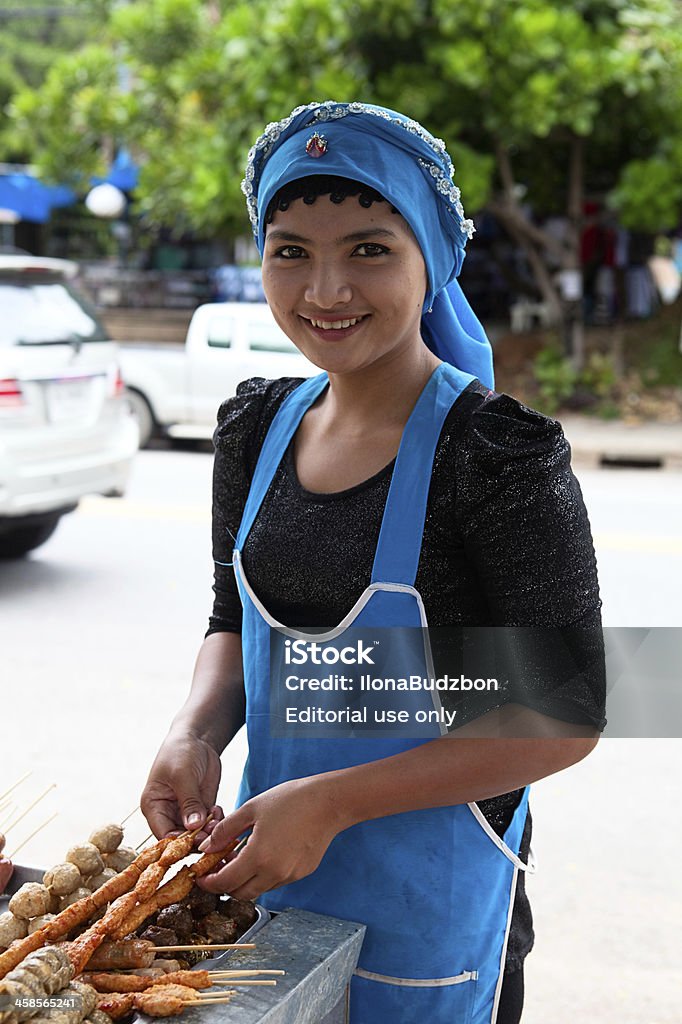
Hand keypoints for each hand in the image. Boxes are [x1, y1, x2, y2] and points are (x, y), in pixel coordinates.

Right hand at [141, 731, 223, 843]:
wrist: (197, 739)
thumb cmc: (180, 752)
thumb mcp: (183, 775)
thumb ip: (189, 801)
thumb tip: (193, 827)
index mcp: (153, 806)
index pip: (162, 834)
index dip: (177, 843)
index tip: (195, 841)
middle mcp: (167, 813)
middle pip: (180, 838)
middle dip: (196, 838)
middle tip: (211, 831)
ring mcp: (186, 812)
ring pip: (197, 833)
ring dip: (209, 831)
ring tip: (216, 818)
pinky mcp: (202, 808)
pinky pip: (209, 824)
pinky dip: (216, 822)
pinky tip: (219, 811)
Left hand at [196, 776, 343, 899]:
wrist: (328, 802)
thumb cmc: (291, 800)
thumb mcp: (251, 809)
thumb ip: (226, 830)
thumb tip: (207, 847)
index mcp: (259, 857)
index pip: (225, 883)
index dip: (209, 883)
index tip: (201, 876)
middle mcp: (275, 873)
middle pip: (240, 894)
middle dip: (224, 885)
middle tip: (218, 868)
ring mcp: (290, 875)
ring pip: (258, 889)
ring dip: (244, 880)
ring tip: (240, 857)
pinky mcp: (301, 872)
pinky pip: (275, 881)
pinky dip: (263, 874)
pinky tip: (263, 853)